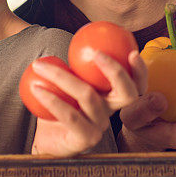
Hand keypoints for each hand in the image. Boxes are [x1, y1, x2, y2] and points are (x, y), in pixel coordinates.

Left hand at [29, 50, 143, 156]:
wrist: (44, 139)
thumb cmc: (57, 104)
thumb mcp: (68, 80)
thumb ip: (78, 64)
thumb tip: (80, 37)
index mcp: (112, 98)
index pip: (136, 84)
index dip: (140, 70)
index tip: (132, 51)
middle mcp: (110, 113)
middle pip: (126, 94)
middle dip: (116, 71)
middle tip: (97, 53)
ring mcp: (99, 128)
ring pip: (88, 96)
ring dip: (62, 76)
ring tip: (42, 65)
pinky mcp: (84, 139)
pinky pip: (70, 116)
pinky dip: (52, 99)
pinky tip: (35, 86)